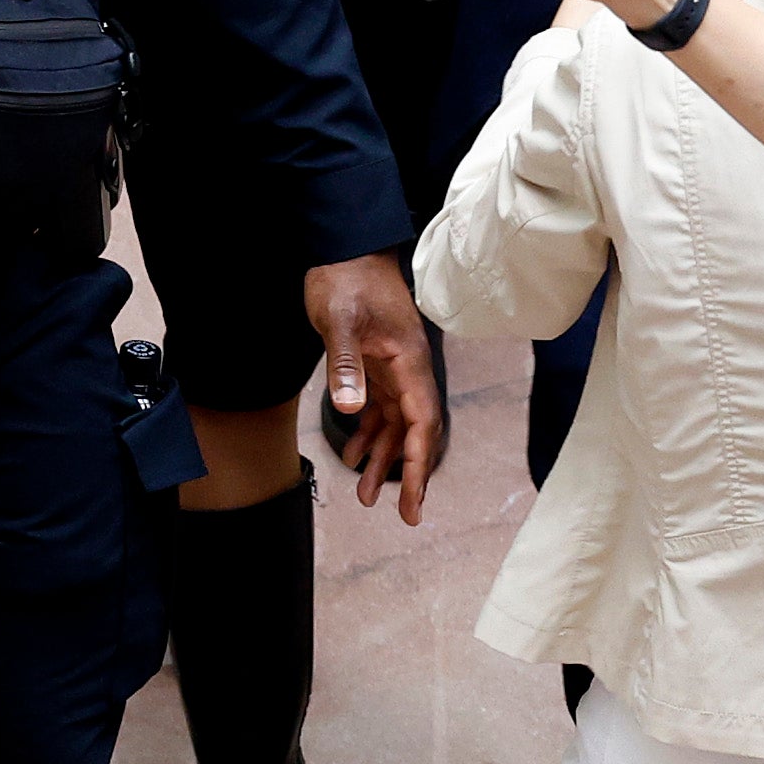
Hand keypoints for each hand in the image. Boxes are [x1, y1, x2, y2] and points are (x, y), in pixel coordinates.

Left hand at [303, 252, 446, 526]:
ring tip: (366, 495)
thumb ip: (346, 364)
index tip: (415, 501)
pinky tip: (352, 456)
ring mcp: (392, 368)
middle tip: (406, 515)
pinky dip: (368, 434)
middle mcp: (407, 370)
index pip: (423, 423)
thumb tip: (352, 409)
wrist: (343, 248)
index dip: (420, 465)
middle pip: (416, 431)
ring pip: (396, 424)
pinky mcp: (375, 364)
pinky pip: (378, 408)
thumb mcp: (341, 322)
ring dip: (383, 458)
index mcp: (409, 362)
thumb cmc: (346, 280)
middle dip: (410, 473)